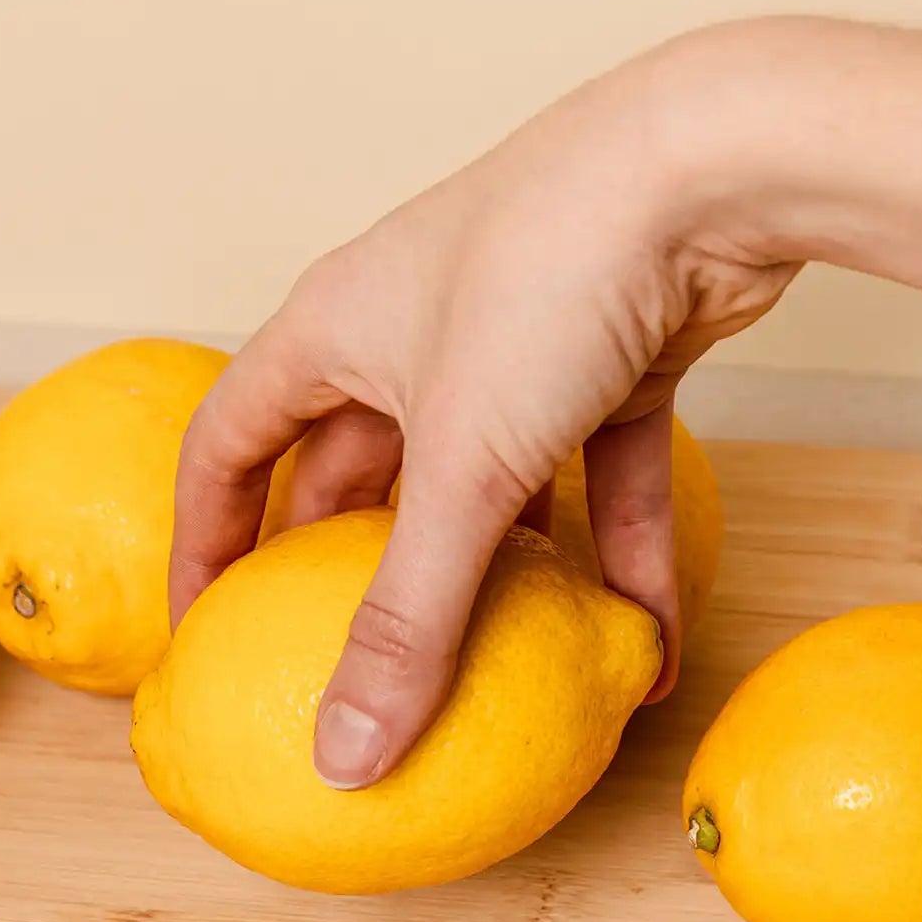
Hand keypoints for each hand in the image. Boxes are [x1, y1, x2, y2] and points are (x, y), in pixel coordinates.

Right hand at [168, 39, 796, 788]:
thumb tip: (342, 758)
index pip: (229, 444)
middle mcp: (410, 332)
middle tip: (364, 673)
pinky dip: (616, 555)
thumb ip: (405, 619)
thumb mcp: (462, 467)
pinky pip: (599, 477)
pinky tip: (645, 645)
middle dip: (363, 578)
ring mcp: (516, 344)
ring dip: (503, 582)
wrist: (714, 163)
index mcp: (332, 330)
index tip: (206, 634)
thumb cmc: (550, 276)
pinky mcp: (614, 357)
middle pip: (358, 474)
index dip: (206, 541)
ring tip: (506, 680)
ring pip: (488, 486)